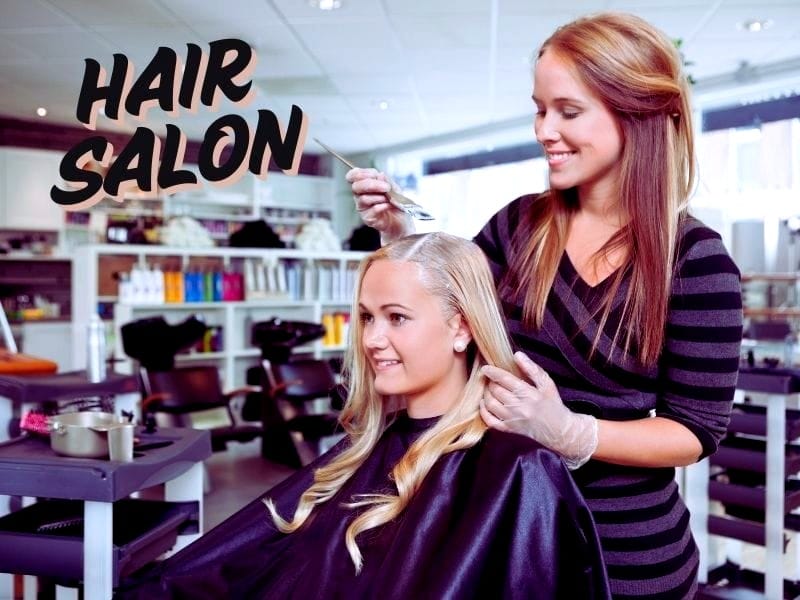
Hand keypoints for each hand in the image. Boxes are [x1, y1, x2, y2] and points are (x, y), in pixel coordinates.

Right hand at [345, 167, 413, 241]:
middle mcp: (360, 195)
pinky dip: (383, 206)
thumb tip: (380, 175)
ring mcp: (362, 207)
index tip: (375, 174)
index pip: (354, 175)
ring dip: (379, 197)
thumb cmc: (395, 202)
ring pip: (363, 199)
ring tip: (390, 199)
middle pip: (356, 186)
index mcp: (364, 184)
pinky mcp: (367, 218)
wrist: (401, 220)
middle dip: (372, 184)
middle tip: (386, 187)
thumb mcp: (394, 188)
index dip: (362, 173)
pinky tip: (389, 205)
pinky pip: (372, 210)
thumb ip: (386, 181)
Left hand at [480, 351, 597, 469]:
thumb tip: (517, 355)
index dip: (493, 372)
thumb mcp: (547, 384)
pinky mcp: (509, 430)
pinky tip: (484, 403)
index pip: (505, 380)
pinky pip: (490, 421)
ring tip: (489, 388)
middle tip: (491, 378)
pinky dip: (483, 411)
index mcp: (529, 394)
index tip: (485, 368)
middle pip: (496, 391)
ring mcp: (513, 420)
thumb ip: (532, 369)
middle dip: (490, 382)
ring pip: (490, 404)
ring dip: (486, 394)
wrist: (559, 430)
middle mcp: (519, 408)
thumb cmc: (553, 404)